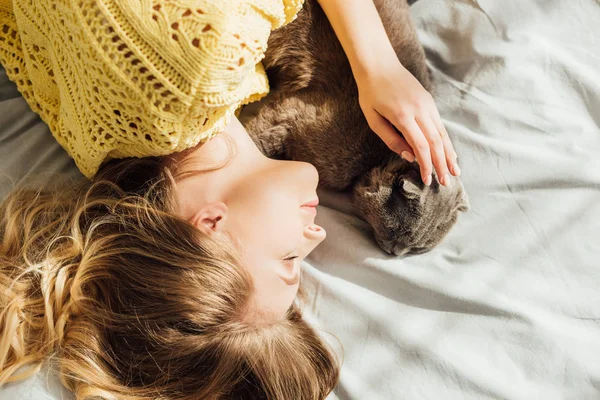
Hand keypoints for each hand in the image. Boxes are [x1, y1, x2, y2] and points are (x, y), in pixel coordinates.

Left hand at [357, 60, 460, 185]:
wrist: (378, 64)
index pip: (420, 146)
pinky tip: (449, 152)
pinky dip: (446, 141)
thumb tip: (409, 156)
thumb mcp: (374, 119)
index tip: (428, 180)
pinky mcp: (429, 101)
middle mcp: (420, 110)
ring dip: (449, 154)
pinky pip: (440, 125)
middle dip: (442, 164)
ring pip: (442, 134)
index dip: (426, 165)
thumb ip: (391, 139)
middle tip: (446, 183)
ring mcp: (427, 104)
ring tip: (455, 171)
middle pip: (436, 142)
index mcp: (403, 116)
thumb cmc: (371, 93)